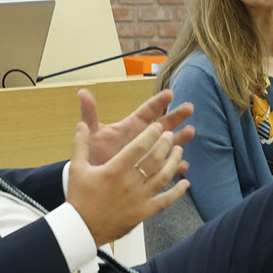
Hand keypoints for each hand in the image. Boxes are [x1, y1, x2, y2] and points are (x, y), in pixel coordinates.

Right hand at [67, 118, 189, 245]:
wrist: (82, 229)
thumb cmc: (79, 198)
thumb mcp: (76, 169)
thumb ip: (80, 145)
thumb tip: (80, 124)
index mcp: (115, 170)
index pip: (138, 147)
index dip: (151, 134)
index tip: (158, 127)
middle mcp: (130, 183)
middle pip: (155, 159)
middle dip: (166, 144)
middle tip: (170, 135)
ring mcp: (139, 198)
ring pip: (163, 176)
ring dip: (174, 162)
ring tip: (179, 151)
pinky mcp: (144, 212)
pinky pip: (166, 200)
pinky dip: (178, 191)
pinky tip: (185, 183)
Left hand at [79, 87, 194, 165]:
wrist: (94, 181)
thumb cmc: (93, 155)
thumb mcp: (92, 133)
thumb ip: (90, 113)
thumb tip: (82, 92)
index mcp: (131, 126)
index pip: (147, 111)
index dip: (158, 102)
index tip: (170, 94)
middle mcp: (143, 138)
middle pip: (163, 124)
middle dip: (176, 116)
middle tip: (190, 108)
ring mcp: (148, 155)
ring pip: (168, 144)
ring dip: (180, 138)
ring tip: (191, 132)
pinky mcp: (151, 171)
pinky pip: (166, 168)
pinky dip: (174, 166)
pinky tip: (183, 164)